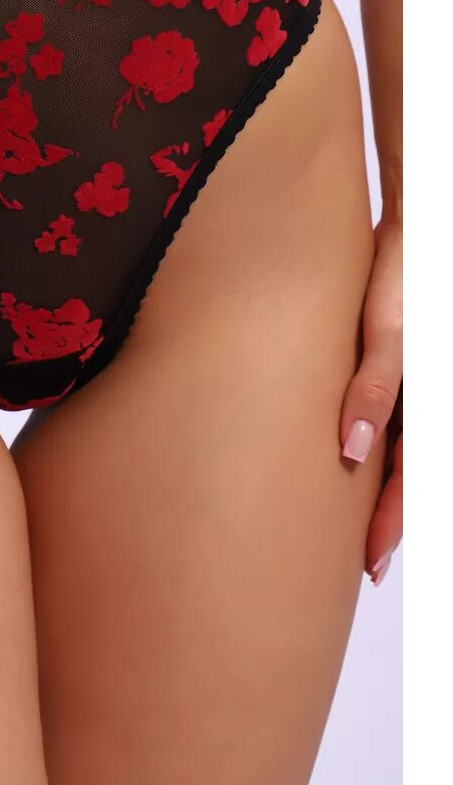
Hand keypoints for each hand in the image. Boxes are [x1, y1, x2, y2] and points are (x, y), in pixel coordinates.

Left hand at [339, 218, 401, 584]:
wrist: (417, 221)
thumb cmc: (407, 268)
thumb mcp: (392, 328)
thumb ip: (374, 386)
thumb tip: (351, 449)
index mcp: (433, 395)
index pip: (419, 475)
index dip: (394, 520)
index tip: (370, 559)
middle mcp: (432, 397)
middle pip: (418, 471)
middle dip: (393, 518)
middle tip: (364, 563)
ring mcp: (424, 385)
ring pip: (411, 452)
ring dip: (388, 491)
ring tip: (359, 530)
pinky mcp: (409, 368)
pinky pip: (403, 421)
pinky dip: (387, 452)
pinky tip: (357, 464)